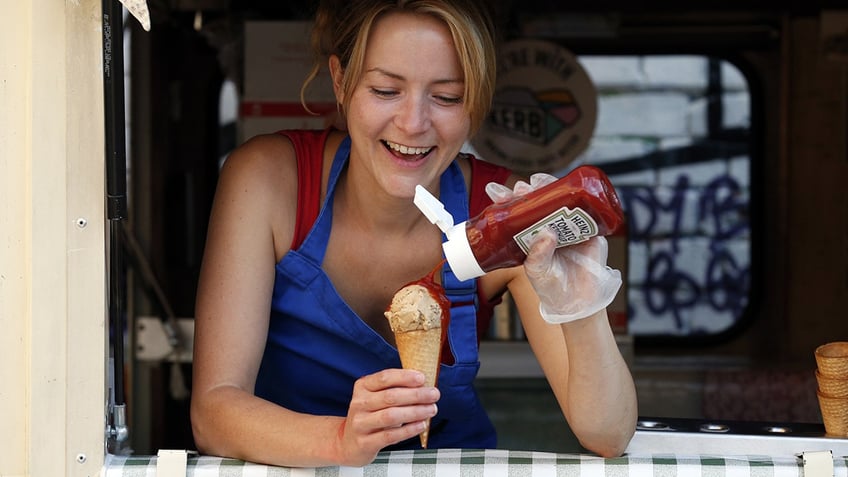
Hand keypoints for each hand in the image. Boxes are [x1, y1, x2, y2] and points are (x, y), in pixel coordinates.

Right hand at [336, 369, 438, 465]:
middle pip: (390, 397)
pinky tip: (421, 425)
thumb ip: (395, 390)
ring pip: (391, 416)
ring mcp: (360, 424)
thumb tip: (424, 385)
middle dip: (416, 395)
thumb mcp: (376, 398)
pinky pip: (390, 436)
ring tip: (431, 409)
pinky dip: (409, 430)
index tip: (422, 378)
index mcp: (362, 387)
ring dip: (415, 412)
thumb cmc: (370, 416)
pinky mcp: (365, 442)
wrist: (349, 443)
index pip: (384, 378)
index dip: (404, 377)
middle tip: (434, 394)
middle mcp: (359, 403)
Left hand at [485, 172, 621, 323]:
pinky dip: (579, 198)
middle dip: (526, 189)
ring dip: (548, 186)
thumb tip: (547, 233)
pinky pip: (586, 209)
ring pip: (558, 198)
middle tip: (520, 188)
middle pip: (535, 200)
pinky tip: (571, 191)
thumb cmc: (551, 288)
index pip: (514, 212)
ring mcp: (568, 225)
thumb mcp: (537, 271)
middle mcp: (546, 225)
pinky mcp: (588, 228)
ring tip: (537, 183)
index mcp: (528, 234)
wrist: (577, 303)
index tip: (494, 191)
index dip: (505, 199)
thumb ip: (538, 255)